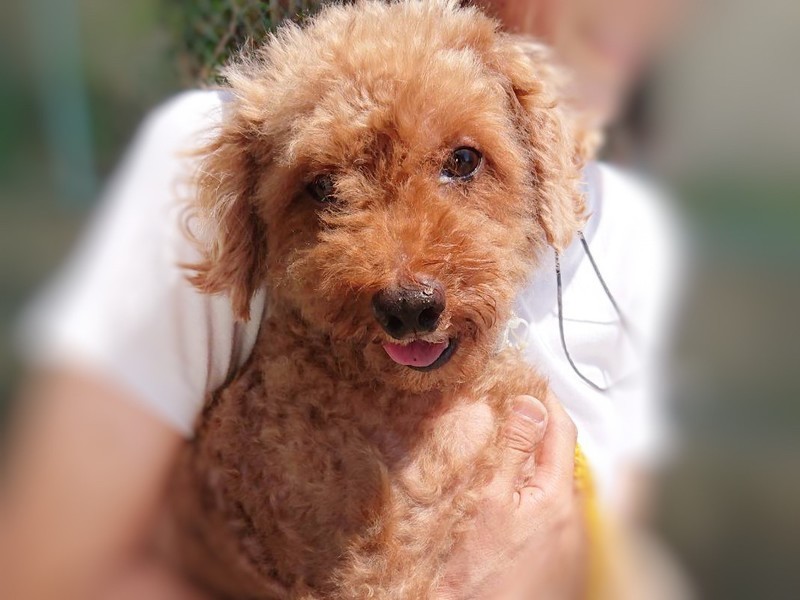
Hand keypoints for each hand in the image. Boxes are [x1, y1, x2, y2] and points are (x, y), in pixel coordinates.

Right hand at [435, 393, 587, 599]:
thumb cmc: (484, 577)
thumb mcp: (490, 502)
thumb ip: (513, 451)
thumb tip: (530, 405)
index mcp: (559, 496)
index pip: (562, 431)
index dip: (547, 402)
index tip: (533, 384)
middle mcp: (575, 519)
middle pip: (561, 460)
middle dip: (541, 436)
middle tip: (514, 418)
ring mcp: (574, 544)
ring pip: (558, 490)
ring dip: (538, 471)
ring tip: (508, 463)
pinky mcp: (567, 564)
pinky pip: (557, 517)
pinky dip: (539, 501)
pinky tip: (514, 510)